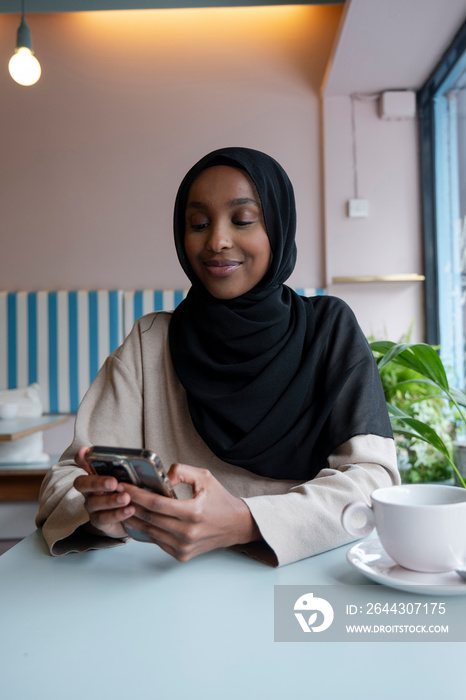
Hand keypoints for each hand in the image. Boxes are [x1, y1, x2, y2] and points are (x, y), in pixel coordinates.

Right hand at [73, 446, 135, 538]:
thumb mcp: (135, 481)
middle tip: (113, 482)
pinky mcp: (98, 521)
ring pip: (93, 502)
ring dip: (110, 500)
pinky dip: (117, 514)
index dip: (82, 458)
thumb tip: (149, 467)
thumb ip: (137, 473)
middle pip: (82, 483)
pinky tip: (129, 510)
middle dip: (97, 482)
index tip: (85, 452)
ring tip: (126, 498)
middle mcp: (90, 490)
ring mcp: (92, 506)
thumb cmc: (132, 494)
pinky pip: (104, 518)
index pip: (84, 463)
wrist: (134, 518)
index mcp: (96, 475)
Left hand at [122, 463, 260, 560]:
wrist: (236, 525)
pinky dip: (145, 531)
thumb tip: (161, 478)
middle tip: (118, 494)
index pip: (157, 504)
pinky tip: (137, 520)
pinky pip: (157, 542)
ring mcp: (184, 546)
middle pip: (150, 518)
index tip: (124, 486)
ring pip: (150, 532)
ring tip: (123, 506)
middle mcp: (188, 532)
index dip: (137, 495)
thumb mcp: (205, 477)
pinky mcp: (182, 555)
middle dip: (131, 505)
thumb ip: (181, 471)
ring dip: (134, 519)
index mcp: (194, 512)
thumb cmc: (220, 500)